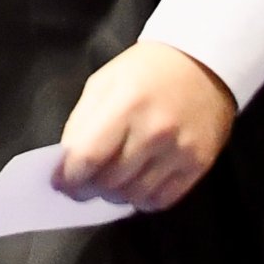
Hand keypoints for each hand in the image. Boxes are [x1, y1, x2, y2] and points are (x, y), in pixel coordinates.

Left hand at [51, 42, 237, 212]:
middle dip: (89, 188)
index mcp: (125, 104)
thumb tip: (67, 163)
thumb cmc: (146, 71)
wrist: (202, 63)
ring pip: (134, 195)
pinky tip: (138, 185)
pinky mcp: (199, 164)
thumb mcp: (104, 83)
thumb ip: (81, 123)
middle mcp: (155, 131)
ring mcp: (180, 150)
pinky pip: (162, 200)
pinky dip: (143, 200)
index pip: (88, 157)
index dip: (69, 178)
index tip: (61, 183)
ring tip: (112, 182)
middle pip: (109, 181)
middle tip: (85, 184)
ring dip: (115, 195)